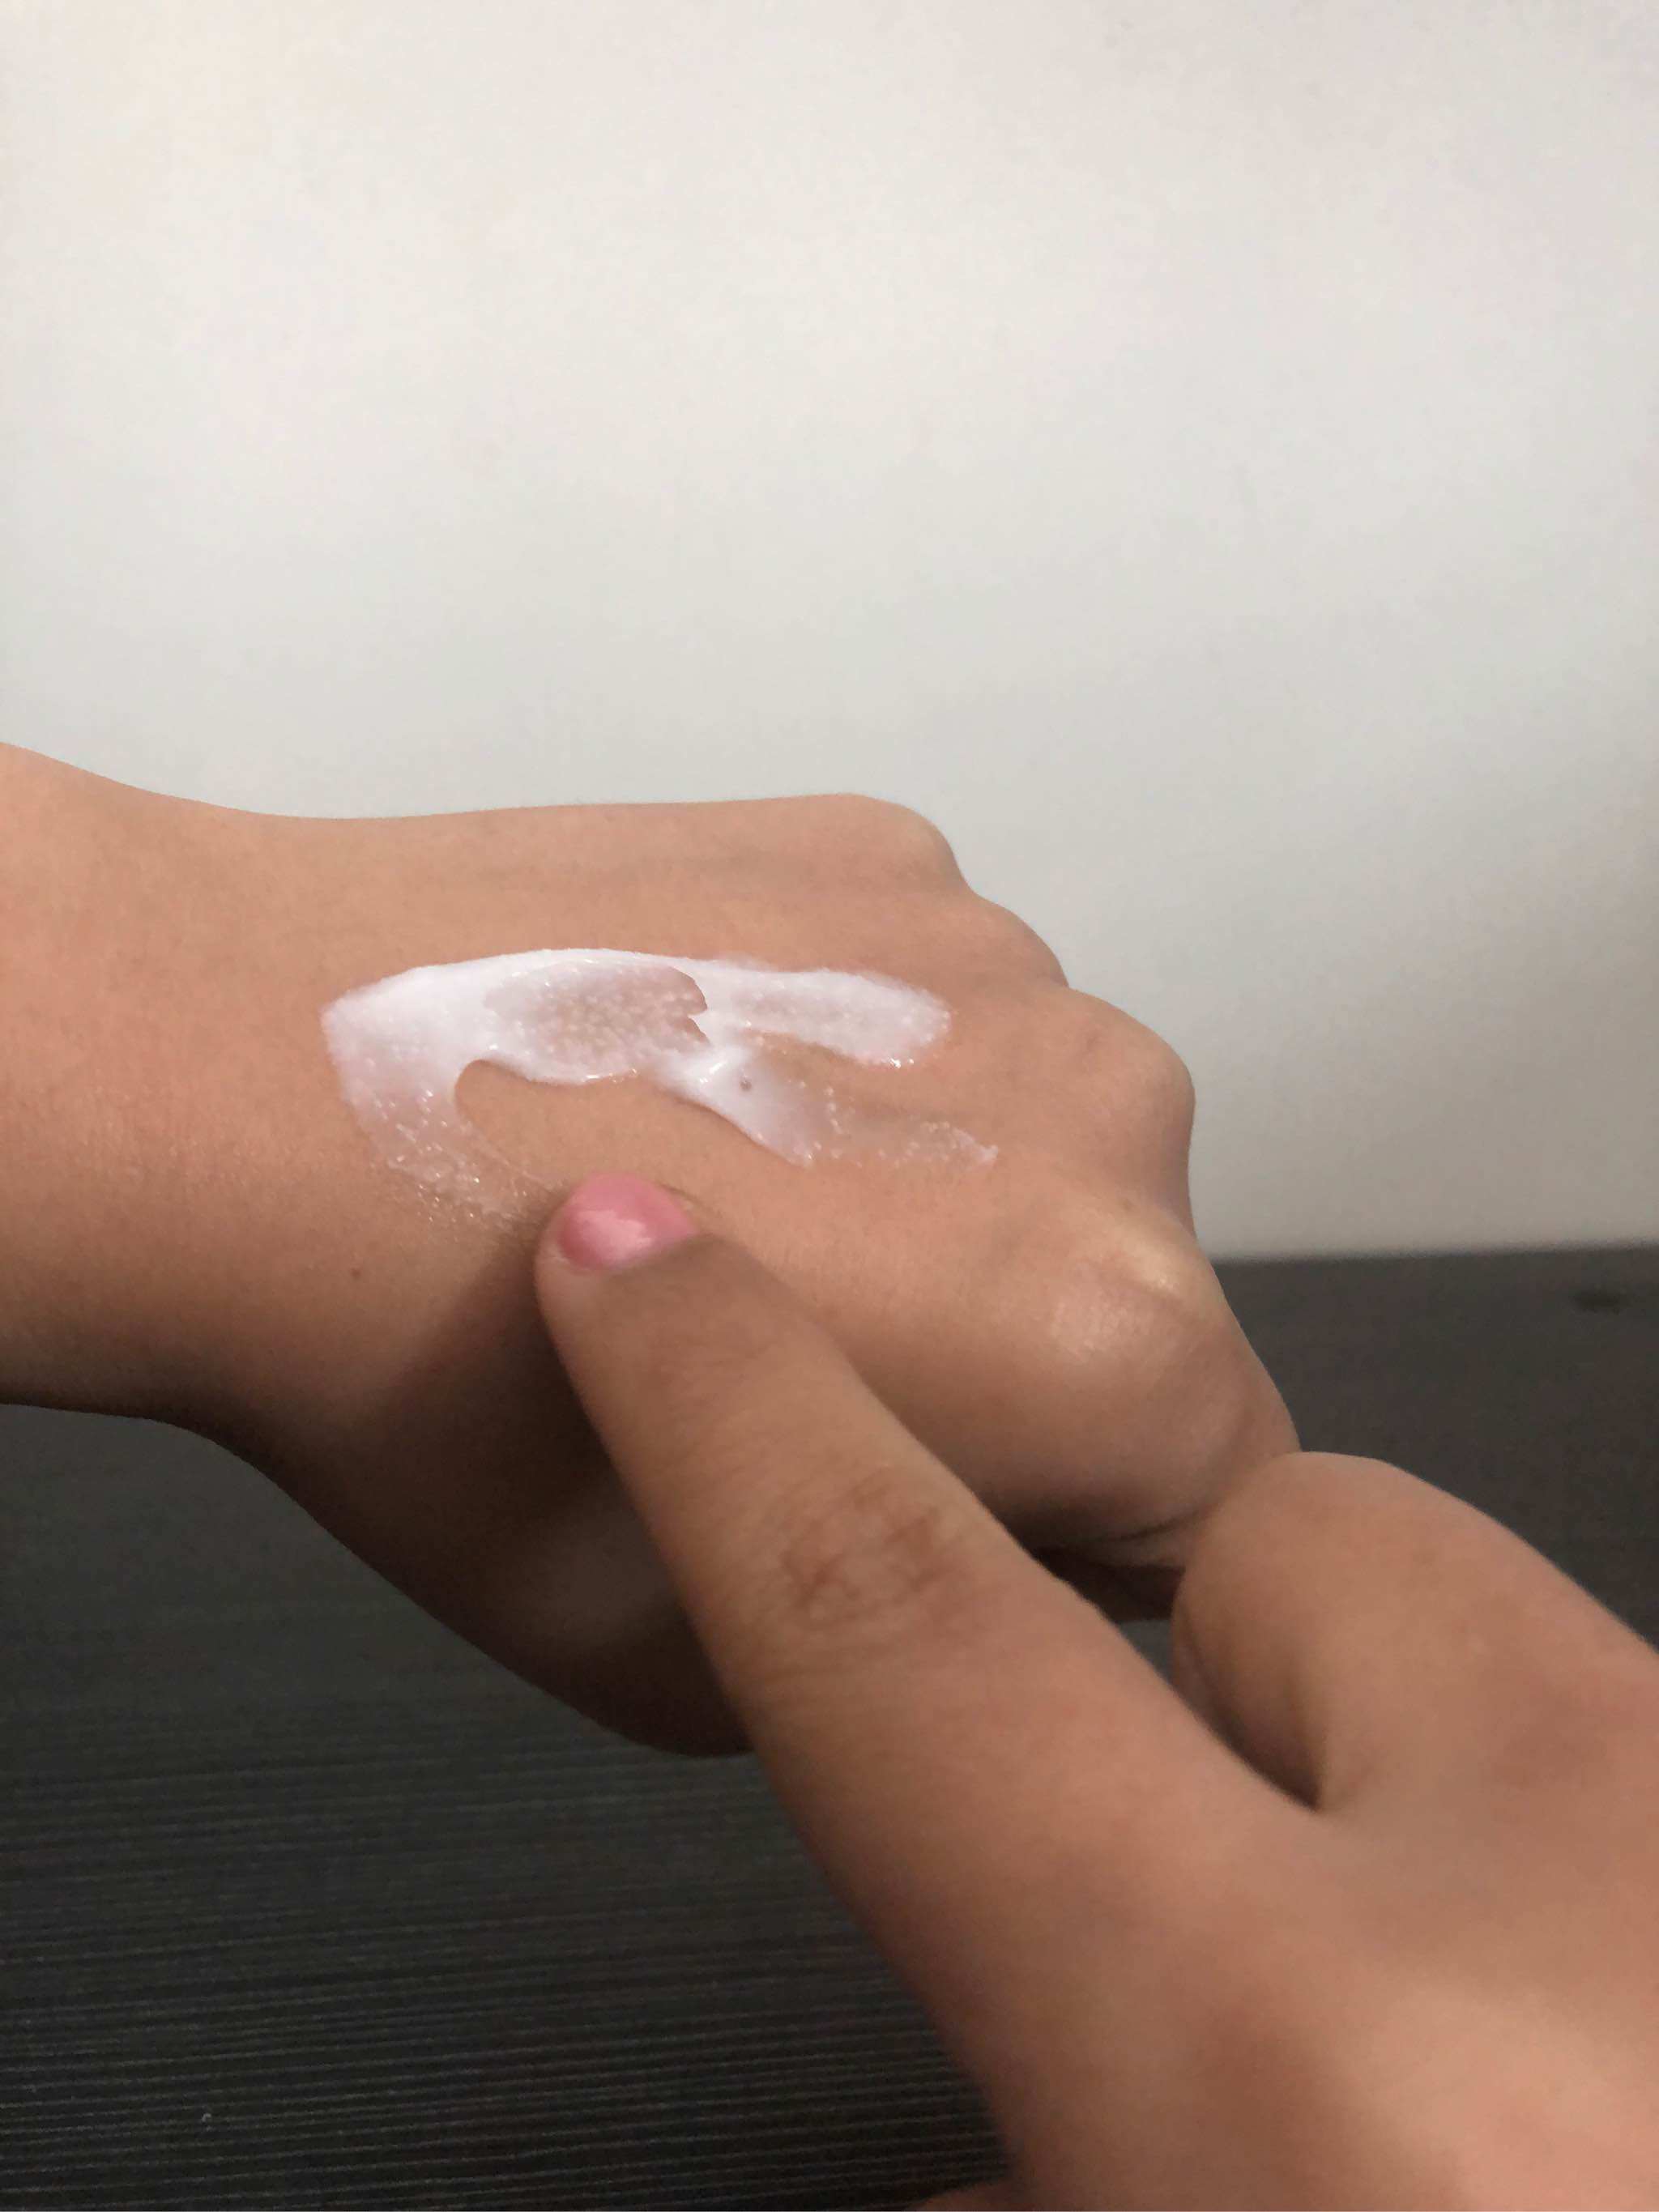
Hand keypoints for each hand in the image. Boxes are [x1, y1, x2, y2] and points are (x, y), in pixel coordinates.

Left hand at [2, 747, 1290, 1746]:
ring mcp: (1003, 951)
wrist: (233, 1089)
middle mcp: (1112, 1116)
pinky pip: (936, 1004)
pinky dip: (851, 1053)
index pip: (1219, 1505)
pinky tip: (681, 1082)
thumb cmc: (438, 1394)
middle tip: (784, 1373)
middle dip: (1008, 1362)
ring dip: (933, 1190)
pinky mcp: (892, 849)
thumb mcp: (699, 1666)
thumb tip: (990, 1574)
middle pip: (1135, 1306)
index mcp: (1115, 1343)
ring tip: (711, 1212)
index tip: (915, 1519)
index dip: (1062, 1542)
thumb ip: (926, 1655)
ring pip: (1038, 1140)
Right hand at [535, 1173, 1658, 2207]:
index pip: (919, 1637)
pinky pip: (1645, 1795)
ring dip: (1429, 1819)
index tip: (633, 1260)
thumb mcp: (1213, 2205)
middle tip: (1232, 1914)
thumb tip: (956, 2161)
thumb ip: (1035, 2161)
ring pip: (1522, 1674)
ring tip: (1472, 2068)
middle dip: (1209, 1665)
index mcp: (1344, 2108)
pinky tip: (1584, 2068)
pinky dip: (1575, 1908)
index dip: (733, 1418)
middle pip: (1307, 1546)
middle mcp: (1619, 1930)